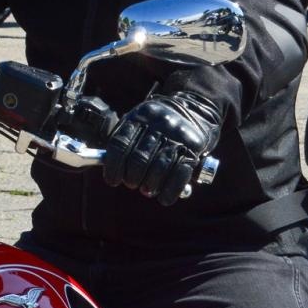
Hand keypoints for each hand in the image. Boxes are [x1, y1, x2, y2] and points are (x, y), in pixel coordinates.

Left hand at [101, 92, 221, 205]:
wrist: (196, 110)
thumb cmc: (158, 124)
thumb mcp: (139, 122)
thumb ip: (126, 142)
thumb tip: (113, 172)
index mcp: (139, 116)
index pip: (120, 144)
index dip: (113, 166)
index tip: (112, 180)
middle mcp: (159, 123)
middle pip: (139, 157)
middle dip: (132, 177)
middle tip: (131, 184)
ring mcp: (178, 134)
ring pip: (159, 166)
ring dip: (150, 185)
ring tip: (146, 190)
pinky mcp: (194, 147)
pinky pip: (180, 173)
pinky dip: (171, 190)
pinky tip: (164, 198)